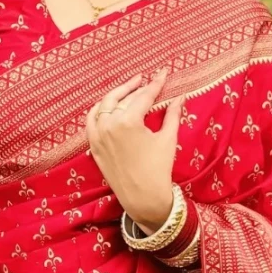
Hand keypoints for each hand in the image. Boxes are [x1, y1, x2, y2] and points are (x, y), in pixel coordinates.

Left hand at [86, 68, 183, 227]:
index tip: (163, 73)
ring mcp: (98, 135)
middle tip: (149, 80)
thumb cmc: (158, 169)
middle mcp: (109, 125)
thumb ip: (172, 114)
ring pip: (105, 105)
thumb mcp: (167, 139)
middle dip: (138, 88)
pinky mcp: (93, 146)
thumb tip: (180, 97)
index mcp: (127, 122)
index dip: (156, 84)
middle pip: (124, 98)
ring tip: (130, 88)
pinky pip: (91, 120)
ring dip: (118, 94)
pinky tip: (109, 105)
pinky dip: (99, 109)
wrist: (143, 199)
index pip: (143, 96)